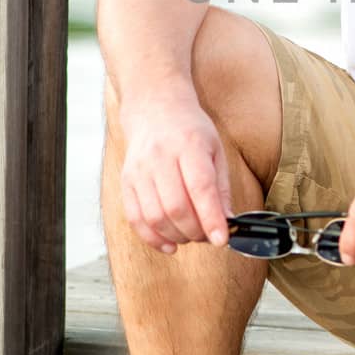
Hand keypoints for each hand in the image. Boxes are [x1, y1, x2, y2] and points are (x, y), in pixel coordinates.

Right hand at [118, 91, 232, 254]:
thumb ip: (221, 188)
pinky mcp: (127, 182)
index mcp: (189, 145)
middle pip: (176, 207)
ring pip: (155, 216)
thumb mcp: (215, 150)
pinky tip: (169, 244)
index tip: (222, 239)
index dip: (211, 218)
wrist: (155, 110)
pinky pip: (135, 218)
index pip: (200, 187)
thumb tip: (227, 223)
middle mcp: (160, 157)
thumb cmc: (190, 132)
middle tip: (208, 236)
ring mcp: (139, 170)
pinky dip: (152, 238)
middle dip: (195, 231)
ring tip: (191, 236)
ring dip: (177, 236)